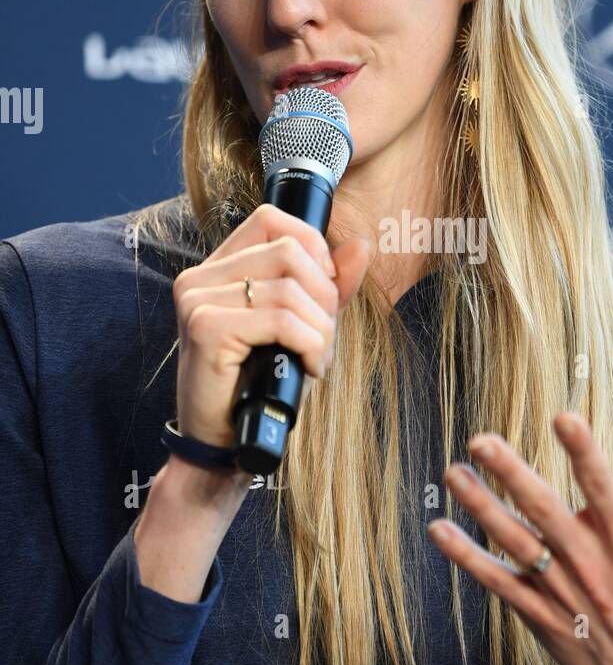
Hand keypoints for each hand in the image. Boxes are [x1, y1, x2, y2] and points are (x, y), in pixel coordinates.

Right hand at [173, 202, 370, 447]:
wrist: (223, 444)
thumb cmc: (259, 385)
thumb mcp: (301, 327)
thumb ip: (329, 285)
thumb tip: (362, 245)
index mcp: (217, 269)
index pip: (271, 219)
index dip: (312, 246)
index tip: (325, 290)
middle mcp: (199, 278)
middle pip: (289, 251)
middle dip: (325, 296)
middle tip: (324, 337)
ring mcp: (198, 301)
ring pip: (291, 289)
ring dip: (321, 330)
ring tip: (316, 359)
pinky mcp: (206, 329)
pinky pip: (282, 320)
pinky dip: (310, 345)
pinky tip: (308, 368)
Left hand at [428, 413, 612, 664]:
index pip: (605, 488)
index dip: (585, 454)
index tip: (563, 417)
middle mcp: (592, 566)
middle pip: (545, 513)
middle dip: (511, 474)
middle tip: (479, 439)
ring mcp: (563, 594)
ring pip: (514, 544)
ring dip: (480, 508)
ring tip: (451, 473)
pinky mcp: (541, 619)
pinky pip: (498, 584)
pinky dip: (467, 558)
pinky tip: (438, 530)